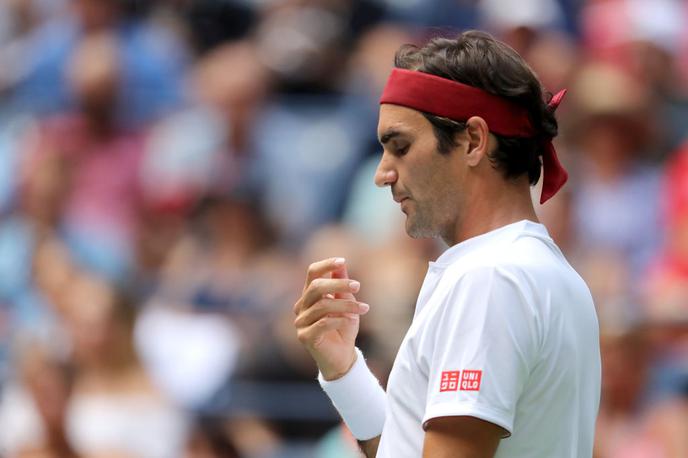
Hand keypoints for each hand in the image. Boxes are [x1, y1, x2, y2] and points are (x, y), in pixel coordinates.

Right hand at [293, 257, 369, 379]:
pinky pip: (324, 323)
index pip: (312, 273)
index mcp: (310, 296)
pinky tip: (352, 321)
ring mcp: (301, 322)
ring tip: (364, 308)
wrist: (343, 357)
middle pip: (316, 287)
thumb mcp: (347, 303)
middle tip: (358, 286)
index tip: (342, 261)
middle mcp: (301, 307)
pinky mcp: (305, 336)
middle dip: (339, 284)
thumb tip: (341, 264)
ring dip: (347, 305)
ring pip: (323, 305)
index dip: (326, 265)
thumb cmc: (344, 328)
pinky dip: (341, 320)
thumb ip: (342, 284)